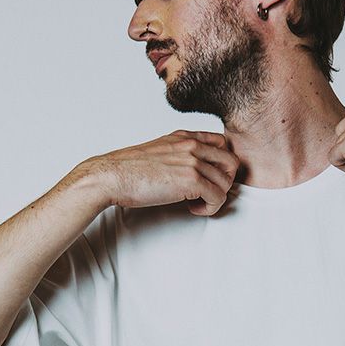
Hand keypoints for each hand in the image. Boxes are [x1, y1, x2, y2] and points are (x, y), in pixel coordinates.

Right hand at [84, 130, 240, 215]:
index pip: (222, 144)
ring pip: (226, 183)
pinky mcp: (192, 180)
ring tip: (196, 203)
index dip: (221, 164)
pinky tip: (192, 208)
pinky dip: (209, 208)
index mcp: (185, 136)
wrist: (112, 176)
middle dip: (224, 182)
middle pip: (232, 163)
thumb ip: (179, 153)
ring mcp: (193, 161)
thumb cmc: (130, 169)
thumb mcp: (160, 150)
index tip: (208, 178)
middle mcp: (192, 145)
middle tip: (207, 193)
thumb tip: (193, 169)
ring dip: (214, 198)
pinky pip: (218, 198)